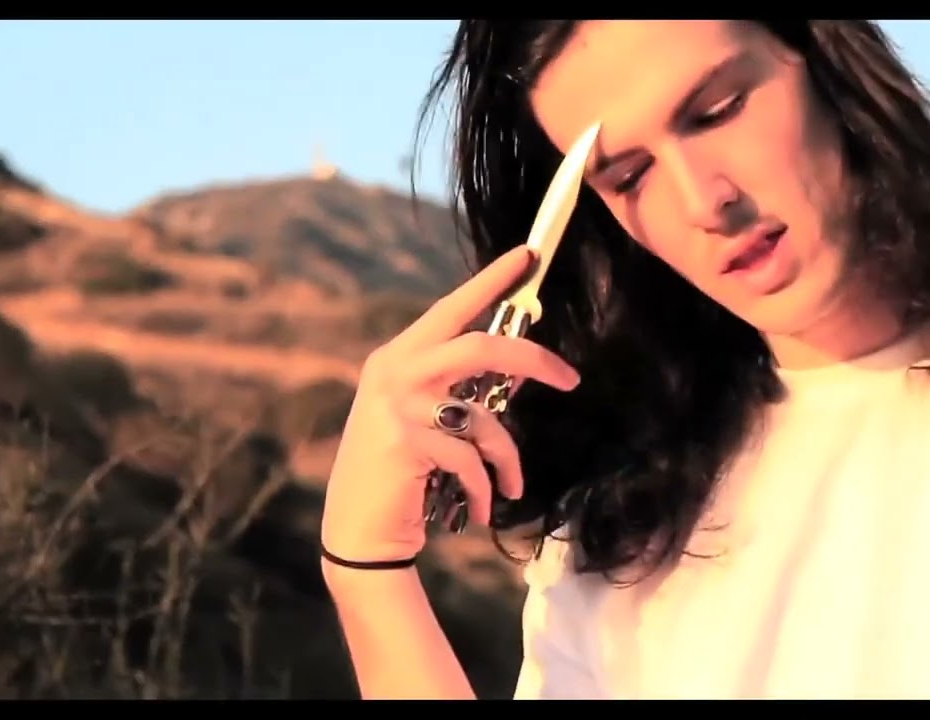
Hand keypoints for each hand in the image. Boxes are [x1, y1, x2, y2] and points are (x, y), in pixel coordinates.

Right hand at [320, 245, 580, 566]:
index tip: (528, 255)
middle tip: (570, 377)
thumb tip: (525, 362)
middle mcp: (394, 369)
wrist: (358, 531)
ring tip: (508, 483)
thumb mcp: (429, 418)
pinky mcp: (406, 442)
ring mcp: (397, 405)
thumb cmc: (400, 472)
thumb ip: (464, 387)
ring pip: (484, 417)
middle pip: (480, 346)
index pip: (453, 307)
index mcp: (400, 354)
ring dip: (507, 457)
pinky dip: (485, 487)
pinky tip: (481, 507)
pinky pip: (472, 460)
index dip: (491, 279)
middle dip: (532, 358)